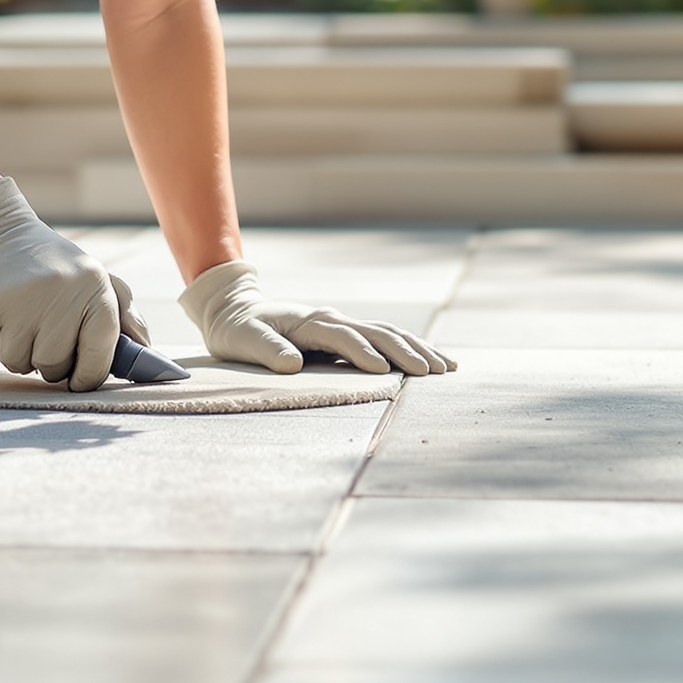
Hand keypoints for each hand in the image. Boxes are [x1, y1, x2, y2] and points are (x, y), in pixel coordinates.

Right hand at [0, 177, 142, 390]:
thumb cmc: (50, 264)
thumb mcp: (92, 277)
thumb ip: (124, 312)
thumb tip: (144, 348)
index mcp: (94, 288)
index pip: (100, 354)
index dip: (89, 376)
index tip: (79, 379)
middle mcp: (61, 294)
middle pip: (54, 366)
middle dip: (47, 361)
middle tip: (40, 333)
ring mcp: (21, 302)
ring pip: (19, 364)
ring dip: (16, 353)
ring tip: (17, 321)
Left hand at [180, 261, 456, 376]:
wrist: (235, 309)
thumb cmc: (237, 329)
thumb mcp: (242, 339)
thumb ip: (267, 350)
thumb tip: (292, 364)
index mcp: (311, 322)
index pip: (344, 338)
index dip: (364, 354)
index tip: (386, 372)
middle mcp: (333, 319)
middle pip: (378, 333)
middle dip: (407, 352)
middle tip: (434, 373)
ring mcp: (342, 324)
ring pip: (389, 333)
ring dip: (418, 348)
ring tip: (447, 368)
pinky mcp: (346, 334)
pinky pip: (384, 338)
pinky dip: (410, 347)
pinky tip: (432, 361)